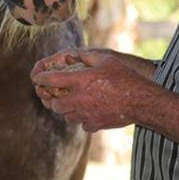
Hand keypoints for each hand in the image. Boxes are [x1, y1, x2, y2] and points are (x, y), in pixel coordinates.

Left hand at [30, 48, 157, 131]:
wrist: (141, 101)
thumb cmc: (125, 77)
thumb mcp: (106, 59)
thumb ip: (86, 56)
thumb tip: (72, 55)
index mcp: (80, 81)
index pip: (51, 80)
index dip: (40, 78)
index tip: (37, 78)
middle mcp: (79, 99)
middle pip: (54, 104)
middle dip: (53, 99)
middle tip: (58, 94)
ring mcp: (86, 114)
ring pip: (66, 116)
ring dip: (67, 110)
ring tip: (74, 103)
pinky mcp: (95, 125)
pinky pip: (82, 124)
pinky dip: (82, 119)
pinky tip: (90, 112)